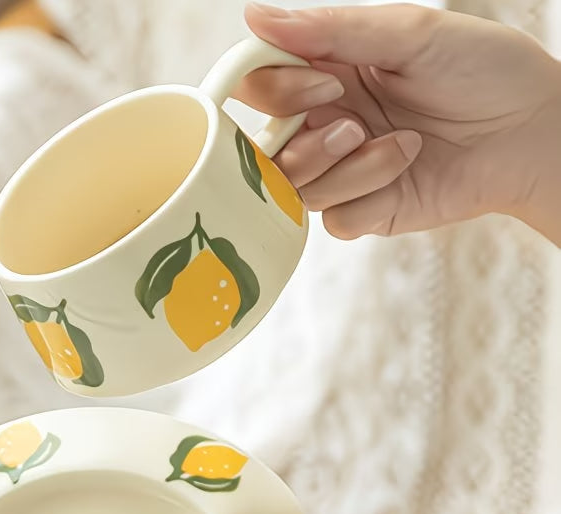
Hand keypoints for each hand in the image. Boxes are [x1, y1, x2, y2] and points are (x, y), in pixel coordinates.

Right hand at [238, 4, 560, 242]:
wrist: (532, 132)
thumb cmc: (482, 71)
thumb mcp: (409, 35)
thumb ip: (330, 30)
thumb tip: (255, 15)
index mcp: (328, 72)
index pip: (259, 84)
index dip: (276, 88)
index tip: (325, 80)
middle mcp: (326, 122)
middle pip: (264, 148)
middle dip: (306, 142)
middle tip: (353, 126)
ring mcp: (341, 171)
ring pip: (297, 189)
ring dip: (347, 168)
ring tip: (401, 145)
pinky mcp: (364, 210)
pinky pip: (334, 219)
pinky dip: (368, 197)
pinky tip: (407, 169)